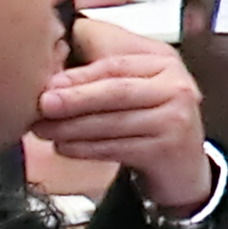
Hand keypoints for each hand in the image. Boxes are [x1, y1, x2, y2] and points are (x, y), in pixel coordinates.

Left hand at [36, 30, 214, 216]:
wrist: (183, 166)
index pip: (116, 65)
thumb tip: (57, 65)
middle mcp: (177, 87)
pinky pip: (116, 148)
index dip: (80, 75)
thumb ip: (104, 70)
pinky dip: (85, 148)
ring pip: (112, 122)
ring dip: (72, 127)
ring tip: (44, 129)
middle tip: (43, 104)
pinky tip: (64, 147)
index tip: (50, 83)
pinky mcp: (166, 150)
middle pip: (116, 90)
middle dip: (75, 98)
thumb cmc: (152, 120)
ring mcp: (175, 120)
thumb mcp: (136, 85)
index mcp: (165, 62)